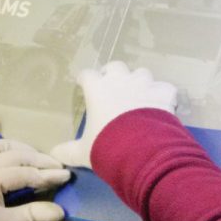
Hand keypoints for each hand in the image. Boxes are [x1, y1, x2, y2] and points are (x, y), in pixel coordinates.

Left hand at [0, 114, 70, 220]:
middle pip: (17, 156)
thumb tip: (59, 210)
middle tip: (58, 167)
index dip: (48, 175)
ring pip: (0, 146)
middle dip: (40, 161)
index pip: (26, 173)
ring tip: (36, 154)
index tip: (66, 176)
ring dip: (20, 148)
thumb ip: (32, 214)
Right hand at [50, 61, 176, 168]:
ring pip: (143, 73)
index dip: (86, 79)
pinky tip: (164, 105)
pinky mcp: (164, 93)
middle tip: (114, 86)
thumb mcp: (83, 151)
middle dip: (115, 74)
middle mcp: (121, 81)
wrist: (140, 149)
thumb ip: (68, 151)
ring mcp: (144, 85)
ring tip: (141, 96)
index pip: (87, 75)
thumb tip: (54, 154)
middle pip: (116, 66)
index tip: (85, 85)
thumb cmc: (105, 145)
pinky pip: (166, 89)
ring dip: (141, 82)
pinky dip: (164, 95)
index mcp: (97, 89)